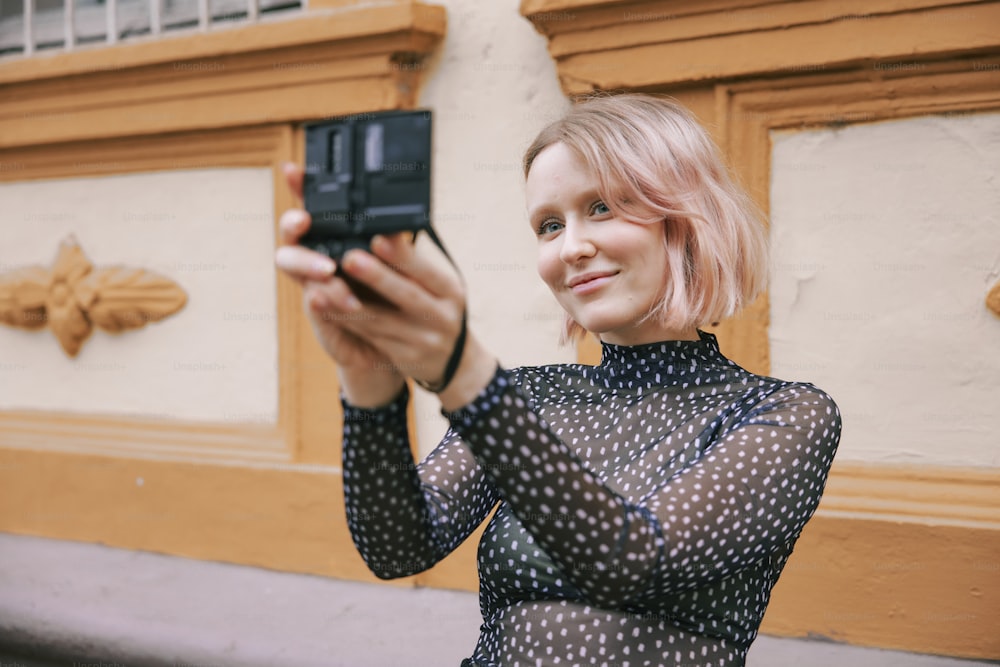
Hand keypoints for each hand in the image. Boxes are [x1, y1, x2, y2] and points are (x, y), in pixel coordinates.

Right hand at [274, 163, 402, 406]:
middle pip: (291, 239)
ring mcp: (315, 292)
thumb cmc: (397, 297)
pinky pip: (315, 309)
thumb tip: (397, 222)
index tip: (293, 170)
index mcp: (336, 243)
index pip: (313, 208)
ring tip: (328, 270)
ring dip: (309, 268)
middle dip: (295, 229)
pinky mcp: (323, 322)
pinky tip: (331, 298)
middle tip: (306, 223)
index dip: (297, 188)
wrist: (400, 346)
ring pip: (296, 273)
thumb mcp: (402, 265)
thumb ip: (393, 244)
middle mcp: (318, 264)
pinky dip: (322, 304)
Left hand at [334, 226, 500, 411]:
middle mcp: (442, 316)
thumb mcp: (438, 287)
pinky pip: (372, 337)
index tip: (378, 239)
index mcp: (450, 291)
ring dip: (350, 304)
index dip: (402, 256)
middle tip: (349, 258)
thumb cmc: (436, 310)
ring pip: (382, 321)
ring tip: (325, 287)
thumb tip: (387, 228)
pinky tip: (328, 310)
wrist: (453, 360)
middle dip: (377, 277)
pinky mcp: (406, 357)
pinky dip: (348, 322)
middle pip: (407, 295)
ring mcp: (425, 340)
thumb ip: (414, 264)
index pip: (426, 271)